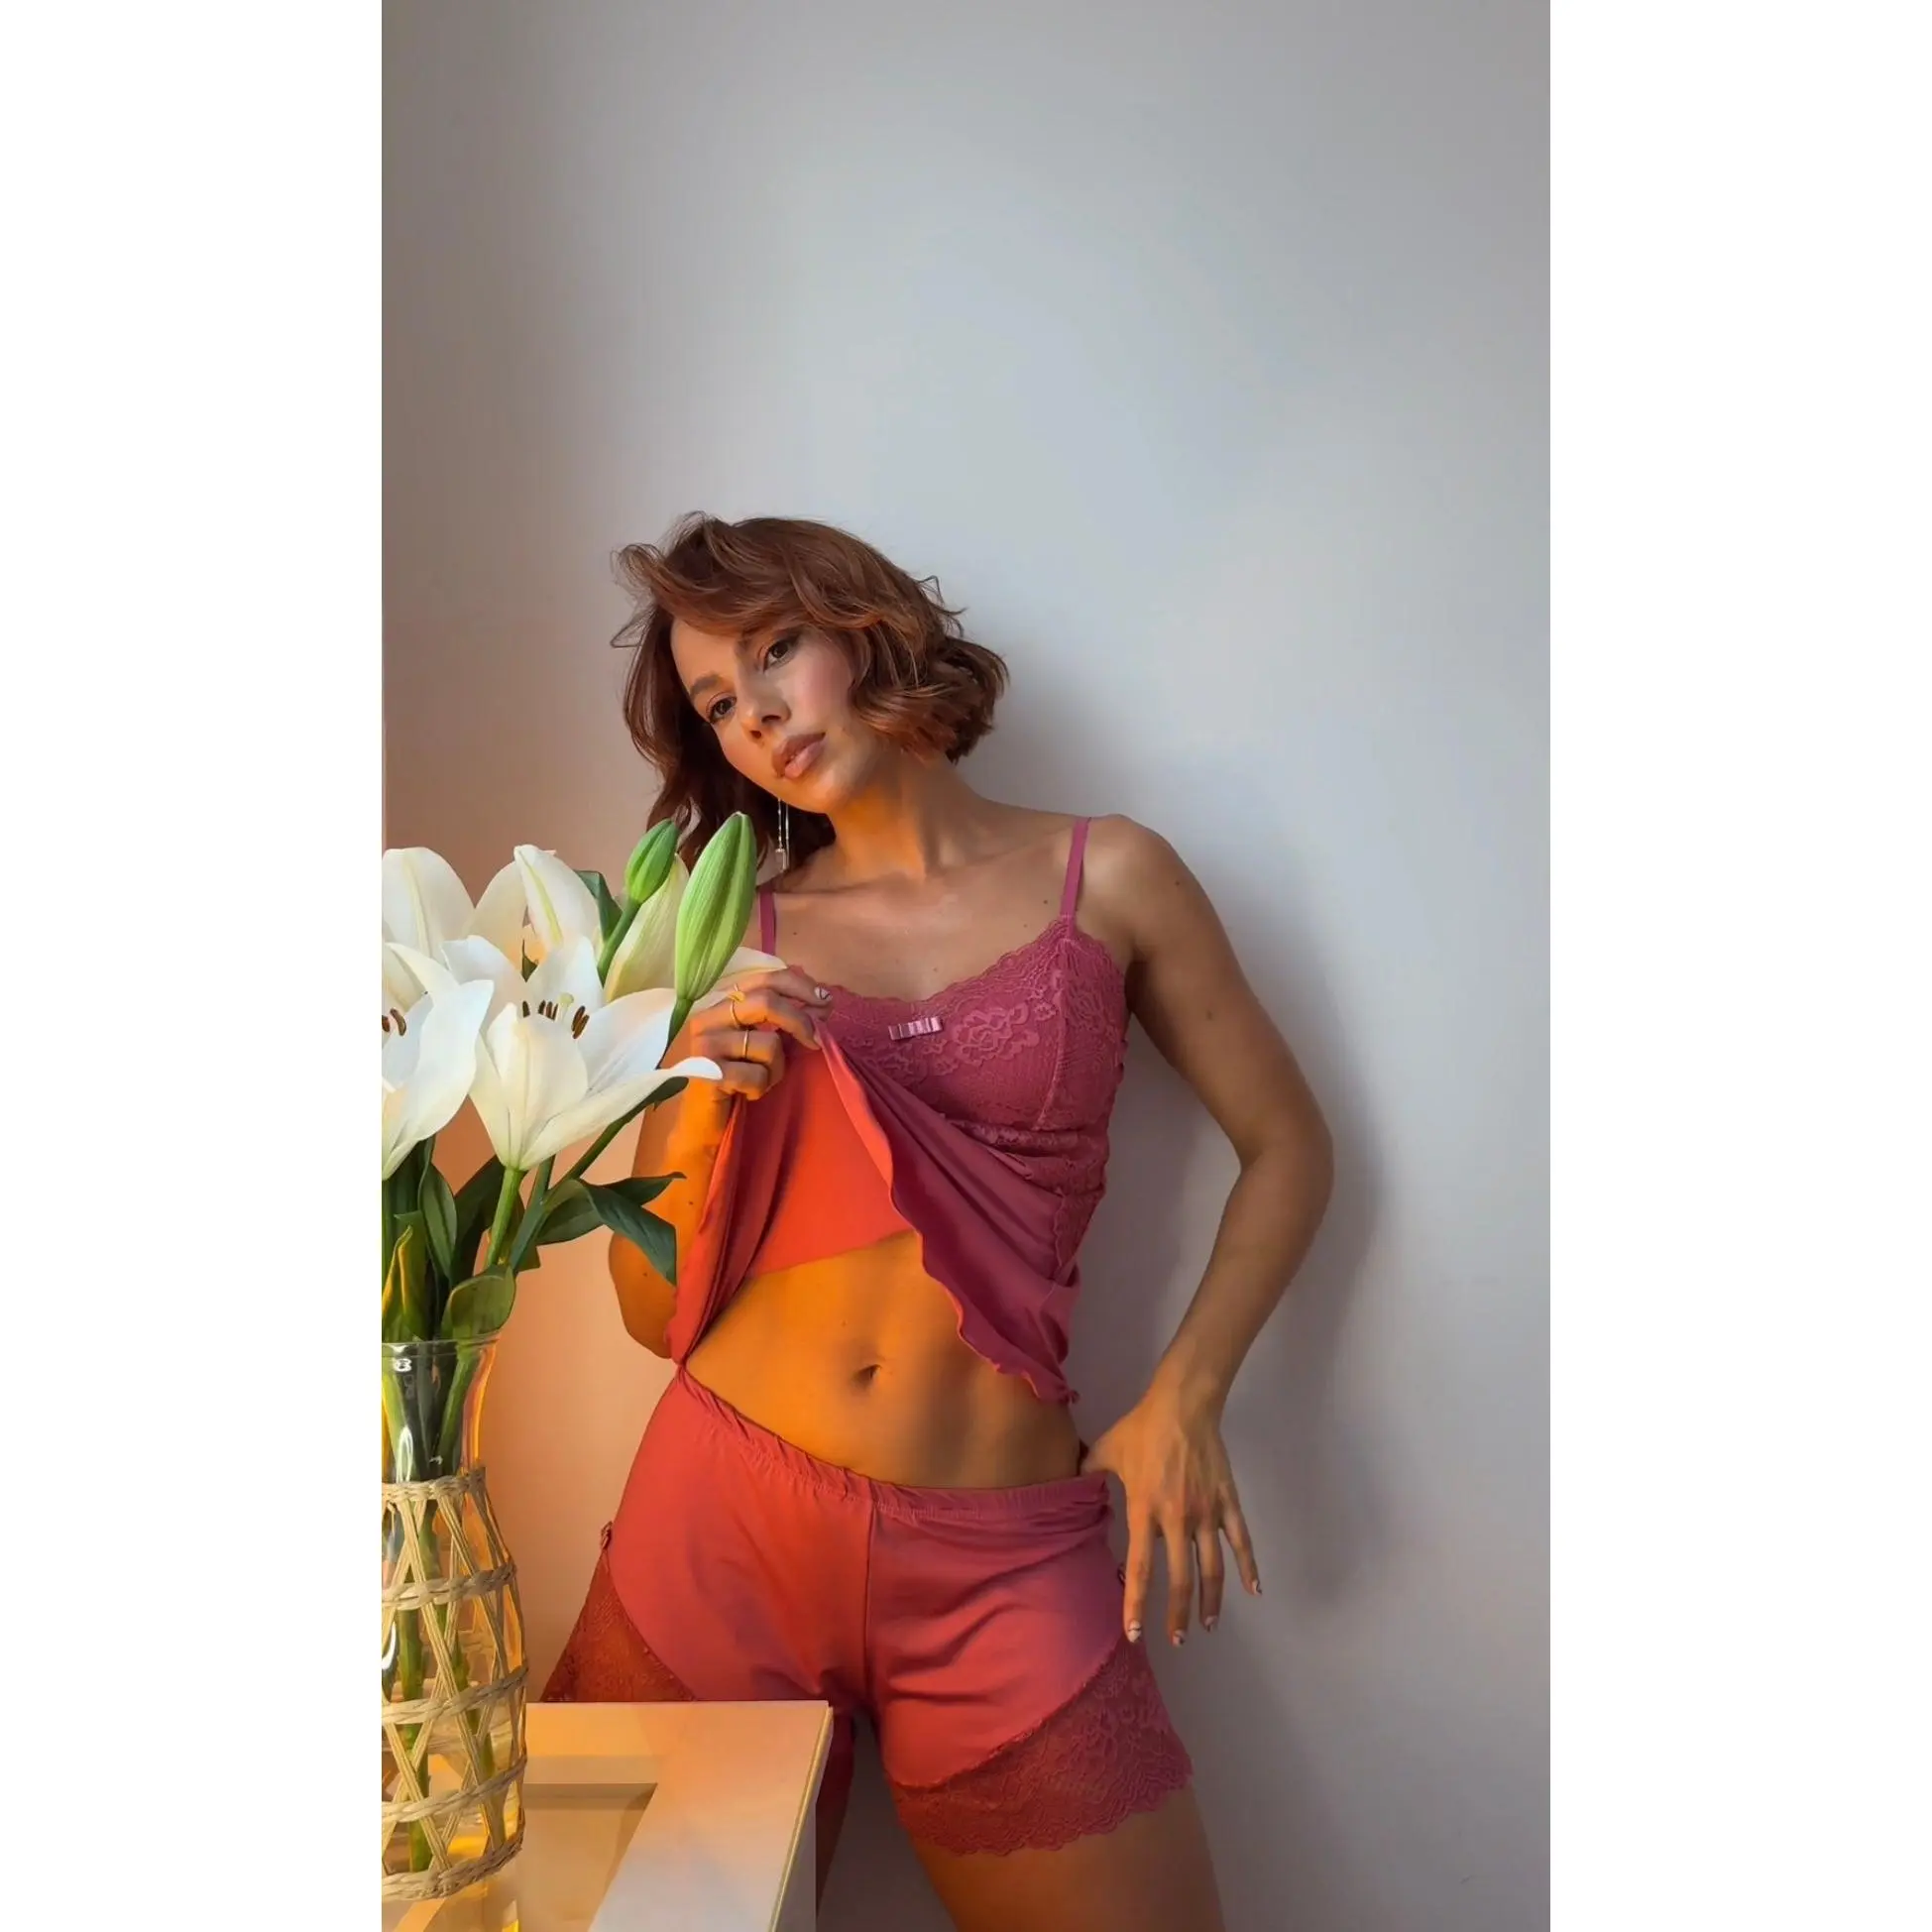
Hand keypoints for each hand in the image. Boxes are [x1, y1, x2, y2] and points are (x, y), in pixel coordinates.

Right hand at [683, 966, 831, 1099]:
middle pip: (766, 1001)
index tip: (826, 1001)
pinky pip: (756, 1074)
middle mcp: (708, 1017)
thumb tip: (822, 1004)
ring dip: (777, 1068)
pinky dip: (760, 1088)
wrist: (702, 1125)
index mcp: (721, 1004)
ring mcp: (704, 1044)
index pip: (764, 979)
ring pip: (767, 1043)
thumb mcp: (760, 1045)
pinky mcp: (706, 1073)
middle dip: (800, 1021)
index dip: (799, 986)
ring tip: (762, 1080)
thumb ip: (781, 1021)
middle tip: (816, 1042)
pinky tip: (746, 1094)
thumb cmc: (736, 1082)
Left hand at [1080, 1382, 1259, 1646]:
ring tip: (1208, 1624)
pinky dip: (1249, 1567)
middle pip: (1179, 1578)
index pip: (1140, 1568)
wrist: (1183, 1405)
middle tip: (1176, 1639)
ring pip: (1212, 1568)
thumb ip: (1088, 1471)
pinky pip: (1240, 1541)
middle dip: (1177, 1614)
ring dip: (1211, 1600)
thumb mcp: (1107, 1449)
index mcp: (1144, 1510)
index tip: (1136, 1633)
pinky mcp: (1227, 1502)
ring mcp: (1205, 1512)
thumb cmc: (1142, 1429)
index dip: (1137, 1603)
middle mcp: (1176, 1519)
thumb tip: (1069, 1482)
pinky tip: (1254, 1590)